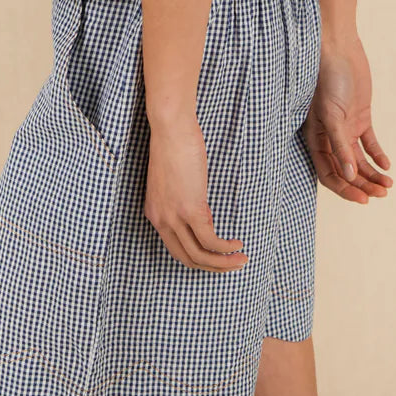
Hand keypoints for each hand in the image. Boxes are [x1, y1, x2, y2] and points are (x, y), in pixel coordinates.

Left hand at [144, 111, 248, 270]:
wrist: (171, 128)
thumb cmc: (175, 145)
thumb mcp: (176, 181)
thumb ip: (184, 200)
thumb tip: (203, 214)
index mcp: (155, 213)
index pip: (176, 247)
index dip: (199, 253)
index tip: (217, 250)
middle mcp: (160, 220)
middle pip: (187, 258)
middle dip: (212, 266)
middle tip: (232, 264)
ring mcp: (174, 216)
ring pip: (199, 255)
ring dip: (223, 262)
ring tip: (241, 259)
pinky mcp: (190, 209)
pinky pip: (210, 241)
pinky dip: (226, 248)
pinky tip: (237, 244)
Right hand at [301, 32, 392, 202]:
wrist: (338, 48)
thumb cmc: (327, 78)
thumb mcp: (331, 113)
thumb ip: (339, 145)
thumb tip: (348, 177)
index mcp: (315, 138)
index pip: (328, 173)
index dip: (345, 189)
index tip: (364, 199)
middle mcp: (329, 136)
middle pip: (345, 171)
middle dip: (362, 185)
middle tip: (381, 195)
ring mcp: (346, 127)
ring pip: (359, 160)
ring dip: (372, 174)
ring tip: (388, 186)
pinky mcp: (360, 117)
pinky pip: (368, 143)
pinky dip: (377, 156)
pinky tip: (387, 166)